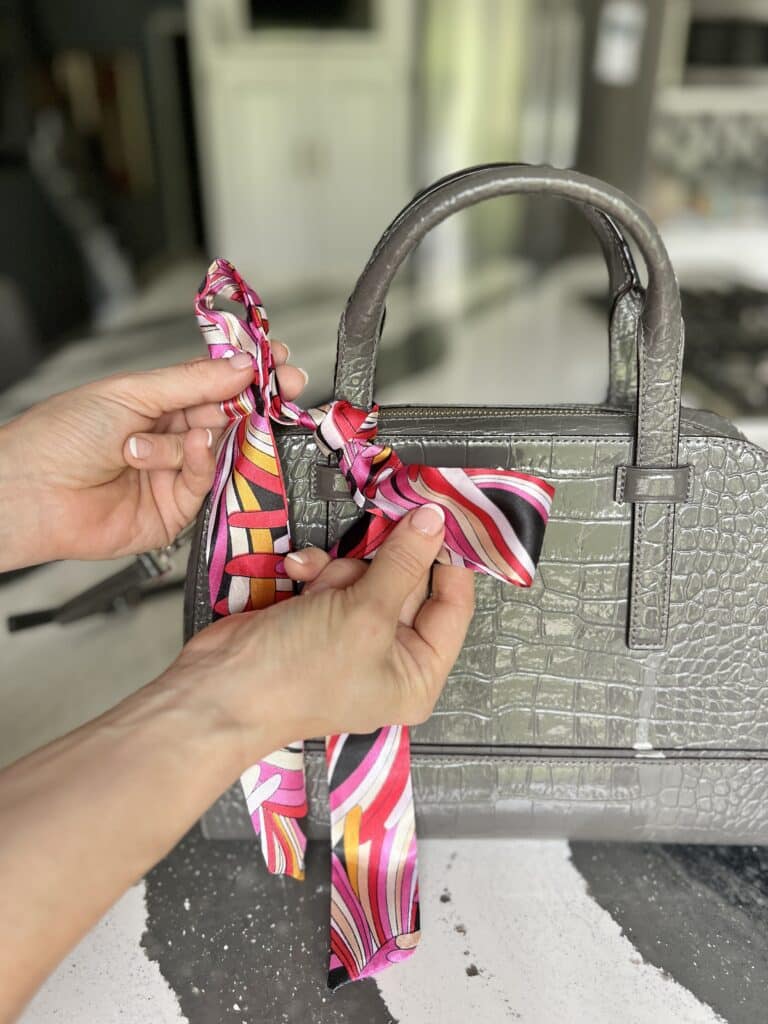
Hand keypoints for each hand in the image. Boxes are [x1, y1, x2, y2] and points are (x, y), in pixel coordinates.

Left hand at [0, 348, 306, 567]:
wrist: (31, 491)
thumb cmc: (61, 435)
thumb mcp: (132, 392)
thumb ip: (193, 382)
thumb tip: (242, 366)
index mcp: (159, 402)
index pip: (217, 384)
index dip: (250, 374)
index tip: (279, 361)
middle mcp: (172, 439)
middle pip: (231, 418)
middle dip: (257, 402)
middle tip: (282, 387)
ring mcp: (176, 475)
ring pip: (222, 450)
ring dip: (211, 434)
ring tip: (188, 430)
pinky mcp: (178, 512)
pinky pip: (207, 483)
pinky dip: (200, 462)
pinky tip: (189, 447)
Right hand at [172, 505, 474, 757]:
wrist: (219, 688)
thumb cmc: (299, 672)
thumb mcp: (364, 614)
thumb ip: (404, 562)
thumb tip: (436, 521)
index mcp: (417, 674)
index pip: (454, 606)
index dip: (450, 559)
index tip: (445, 512)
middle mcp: (391, 657)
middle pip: (409, 583)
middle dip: (383, 560)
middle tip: (382, 523)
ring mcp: (352, 635)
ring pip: (369, 573)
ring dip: (343, 568)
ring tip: (320, 581)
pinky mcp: (319, 616)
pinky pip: (335, 578)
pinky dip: (318, 571)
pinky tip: (298, 572)